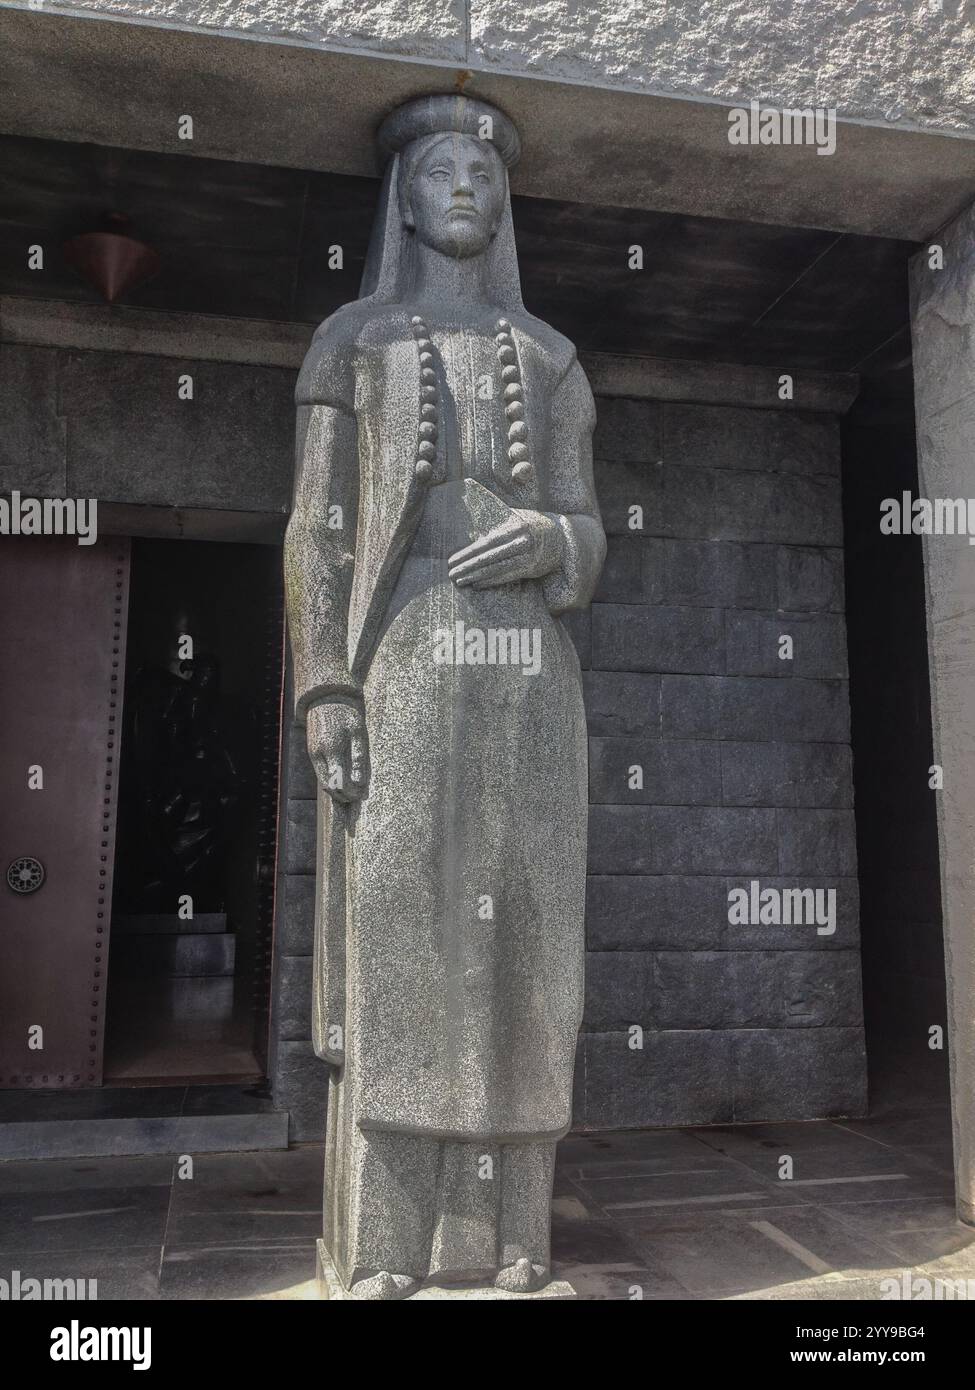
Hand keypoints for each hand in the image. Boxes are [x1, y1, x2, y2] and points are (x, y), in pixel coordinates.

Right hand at [306, 699, 369, 803]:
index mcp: (331, 750)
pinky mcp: (312, 751)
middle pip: (328, 786)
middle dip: (342, 795)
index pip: (338, 782)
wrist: (325, 698)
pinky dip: (330, 779)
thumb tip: (360, 782)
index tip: (361, 794)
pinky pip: (320, 771)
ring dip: (336, 789)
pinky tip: (343, 777)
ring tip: (352, 789)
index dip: (349, 793)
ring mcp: (313, 753)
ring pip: (322, 781)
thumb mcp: (358, 732)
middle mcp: (318, 755)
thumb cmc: (347, 713)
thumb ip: (359, 758)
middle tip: (357, 795)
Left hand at [447, 509, 562, 588]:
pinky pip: (507, 576)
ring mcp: (528, 557)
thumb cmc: (523, 522)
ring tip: (460, 581)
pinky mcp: (530, 568)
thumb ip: (488, 503)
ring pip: (497, 569)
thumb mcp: (508, 512)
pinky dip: (491, 581)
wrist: (556, 537)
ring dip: (477, 577)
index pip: (486, 543)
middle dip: (468, 567)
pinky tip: (477, 584)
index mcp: (514, 527)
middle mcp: (522, 542)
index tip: (451, 560)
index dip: (467, 553)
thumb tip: (468, 484)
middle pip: (490, 558)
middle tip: (451, 574)